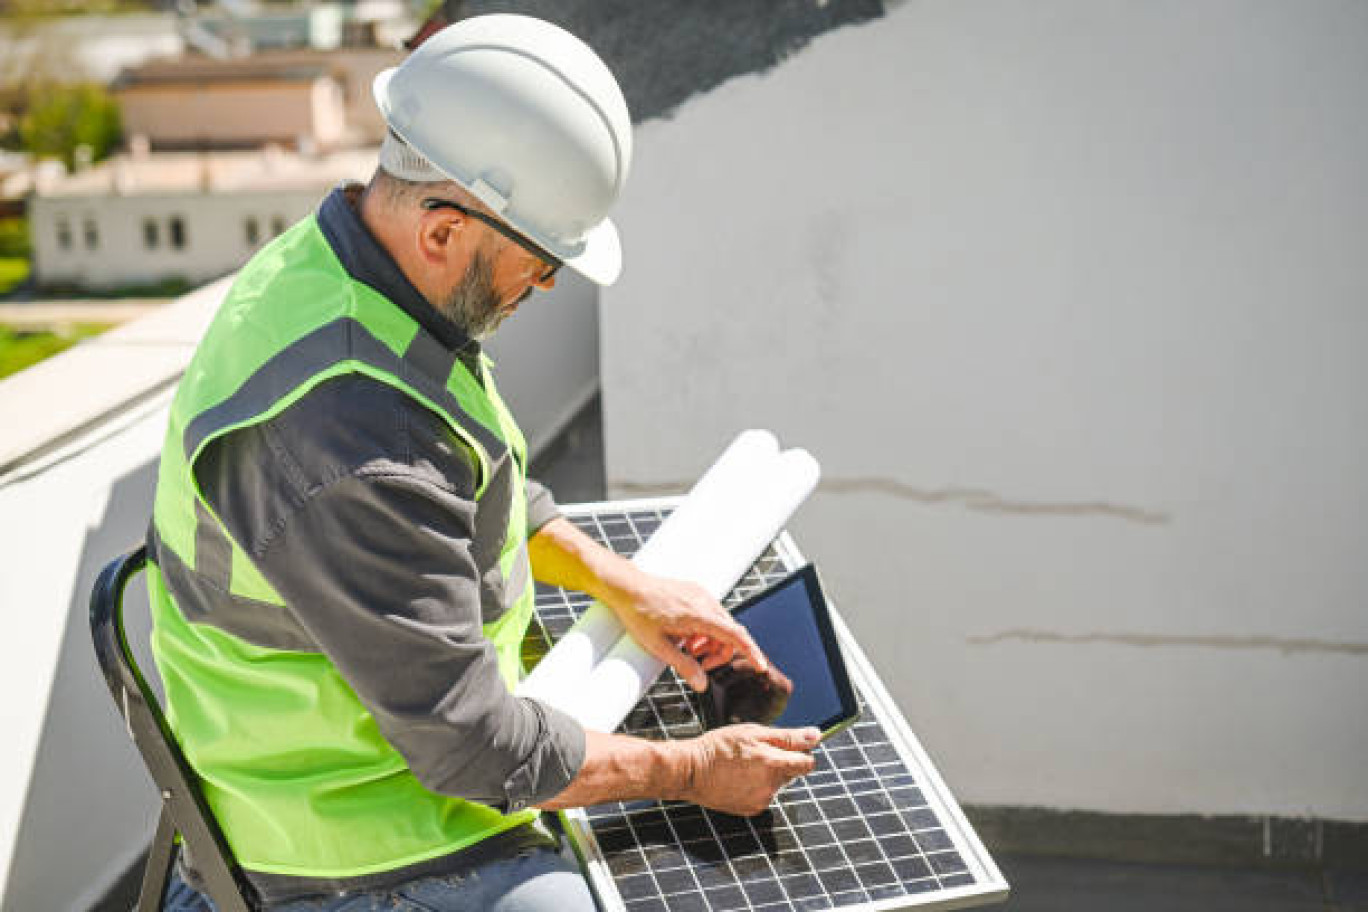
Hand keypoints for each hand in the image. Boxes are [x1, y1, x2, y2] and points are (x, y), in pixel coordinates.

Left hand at [604, 572, 768, 691]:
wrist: (627, 587)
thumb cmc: (639, 614)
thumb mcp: (659, 647)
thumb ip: (683, 666)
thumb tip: (702, 685)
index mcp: (698, 615)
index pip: (735, 635)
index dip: (751, 651)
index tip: (760, 666)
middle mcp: (705, 601)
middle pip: (730, 633)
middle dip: (719, 653)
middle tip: (699, 664)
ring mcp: (701, 594)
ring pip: (721, 623)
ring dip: (711, 641)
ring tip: (687, 648)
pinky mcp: (696, 591)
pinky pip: (711, 614)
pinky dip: (705, 629)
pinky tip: (685, 635)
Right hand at [674, 725, 819, 815]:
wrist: (691, 771)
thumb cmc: (719, 748)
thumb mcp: (754, 733)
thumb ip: (788, 737)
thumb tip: (816, 736)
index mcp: (774, 765)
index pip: (807, 763)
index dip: (799, 752)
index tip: (788, 747)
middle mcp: (771, 787)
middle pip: (791, 774)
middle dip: (781, 762)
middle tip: (756, 753)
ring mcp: (761, 801)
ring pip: (776, 784)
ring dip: (767, 775)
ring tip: (743, 765)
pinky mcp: (751, 810)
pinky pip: (763, 795)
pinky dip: (756, 787)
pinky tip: (739, 778)